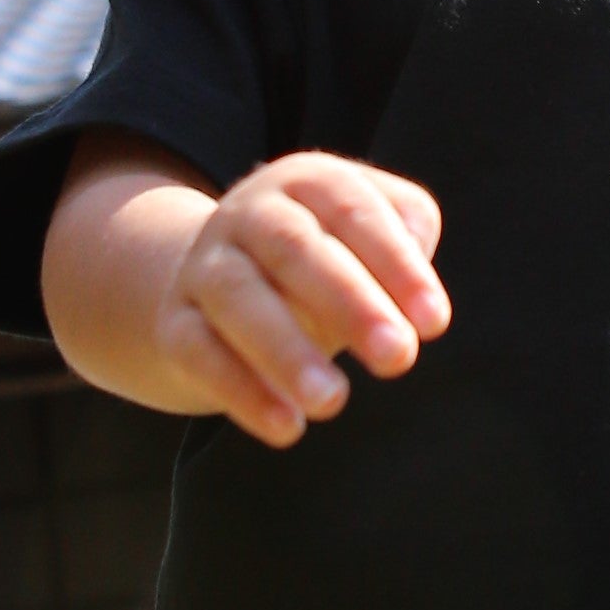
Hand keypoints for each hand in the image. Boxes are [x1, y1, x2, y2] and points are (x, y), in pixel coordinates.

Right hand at [160, 154, 449, 448]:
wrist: (216, 283)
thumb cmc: (326, 260)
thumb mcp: (369, 233)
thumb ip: (408, 238)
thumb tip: (418, 284)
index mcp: (307, 181)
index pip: (354, 209)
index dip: (397, 264)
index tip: (435, 323)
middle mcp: (249, 213)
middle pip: (295, 248)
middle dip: (350, 302)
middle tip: (399, 358)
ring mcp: (205, 265)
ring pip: (240, 299)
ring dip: (287, 352)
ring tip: (334, 401)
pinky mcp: (175, 321)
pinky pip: (199, 351)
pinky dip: (242, 391)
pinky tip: (287, 428)